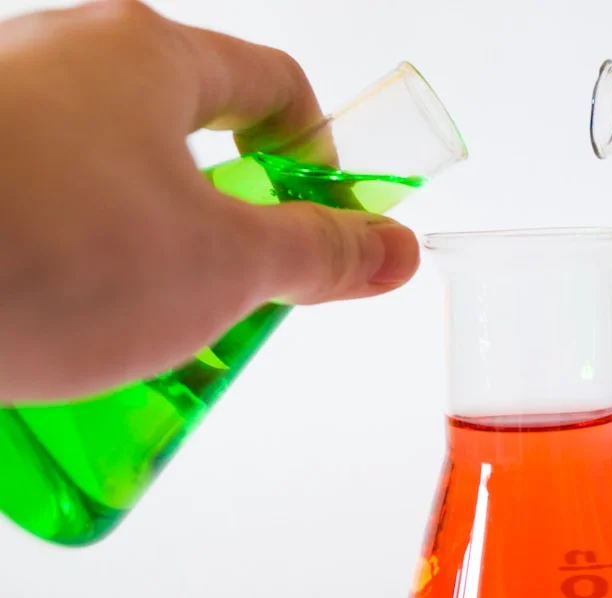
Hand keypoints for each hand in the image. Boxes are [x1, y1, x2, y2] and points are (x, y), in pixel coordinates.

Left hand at [0, 1, 418, 400]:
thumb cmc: (32, 245)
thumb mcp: (221, 266)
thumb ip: (320, 253)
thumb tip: (391, 249)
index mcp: (147, 56)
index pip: (275, 86)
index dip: (320, 158)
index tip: (326, 223)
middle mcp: (59, 58)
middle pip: (182, 140)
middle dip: (218, 233)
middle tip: (224, 307)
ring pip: (97, 186)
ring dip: (130, 264)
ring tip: (121, 344)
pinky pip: (21, 215)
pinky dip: (48, 274)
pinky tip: (34, 337)